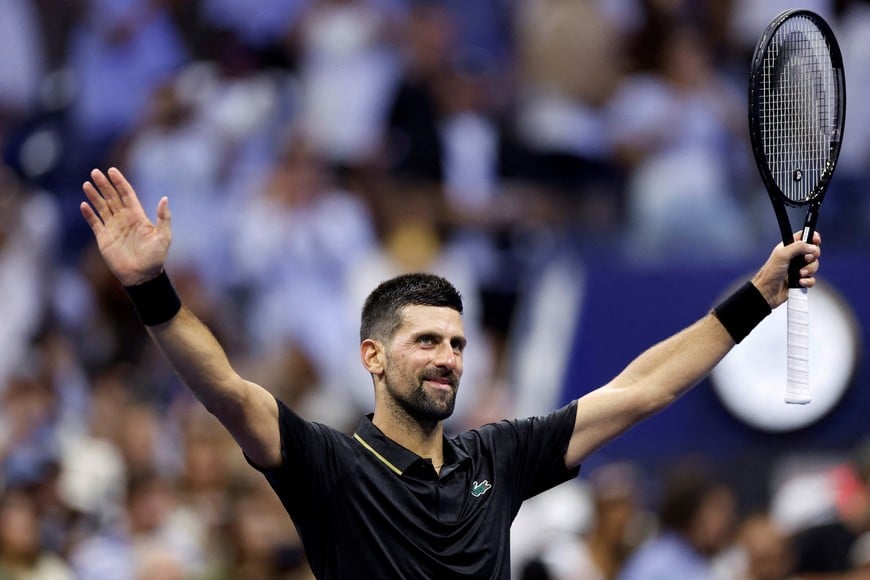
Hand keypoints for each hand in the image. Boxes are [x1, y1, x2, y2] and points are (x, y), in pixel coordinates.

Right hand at [80, 167, 170, 285]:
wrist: (142, 276)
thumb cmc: (156, 257)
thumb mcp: (164, 236)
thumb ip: (164, 218)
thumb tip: (165, 198)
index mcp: (138, 216)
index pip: (127, 194)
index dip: (120, 182)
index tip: (112, 170)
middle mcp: (124, 219)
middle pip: (112, 197)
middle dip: (104, 184)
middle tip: (96, 172)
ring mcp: (113, 227)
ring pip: (102, 207)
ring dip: (94, 196)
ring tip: (87, 184)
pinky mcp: (104, 238)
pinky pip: (95, 223)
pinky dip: (89, 214)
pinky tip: (84, 205)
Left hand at [752, 231, 821, 308]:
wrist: (767, 292)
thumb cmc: (770, 273)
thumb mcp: (782, 255)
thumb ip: (798, 247)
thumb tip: (812, 246)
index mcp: (789, 248)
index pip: (804, 238)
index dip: (812, 237)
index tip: (816, 240)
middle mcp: (794, 257)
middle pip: (813, 252)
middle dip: (812, 256)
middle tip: (805, 259)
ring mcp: (798, 269)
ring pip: (814, 266)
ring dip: (809, 270)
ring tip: (799, 274)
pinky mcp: (801, 280)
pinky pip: (812, 279)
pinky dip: (808, 281)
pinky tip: (800, 282)